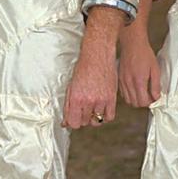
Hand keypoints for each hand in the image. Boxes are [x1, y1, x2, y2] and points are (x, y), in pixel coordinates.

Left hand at [64, 6, 121, 128]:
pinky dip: (105, 116)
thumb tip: (65, 122)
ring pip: (96, 121)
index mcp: (76, 98)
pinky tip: (101, 108)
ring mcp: (101, 100)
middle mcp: (89, 101)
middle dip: (82, 117)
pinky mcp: (112, 98)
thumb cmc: (83, 68)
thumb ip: (68, 106)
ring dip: (93, 116)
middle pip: (84, 122)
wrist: (97, 55)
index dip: (73, 121)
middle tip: (83, 107)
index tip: (74, 116)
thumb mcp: (71, 86)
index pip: (74, 123)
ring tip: (92, 106)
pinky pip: (109, 117)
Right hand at [118, 27, 160, 107]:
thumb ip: (156, 85)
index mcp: (139, 81)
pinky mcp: (119, 78)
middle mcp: (129, 83)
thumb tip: (156, 97)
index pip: (143, 102)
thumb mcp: (155, 69)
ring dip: (136, 100)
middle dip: (143, 102)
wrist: (133, 43)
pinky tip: (135, 88)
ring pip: (128, 100)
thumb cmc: (144, 53)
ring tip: (142, 93)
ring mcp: (122, 81)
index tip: (154, 98)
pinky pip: (123, 93)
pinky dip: (129, 95)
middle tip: (149, 96)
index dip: (150, 102)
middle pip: (135, 103)